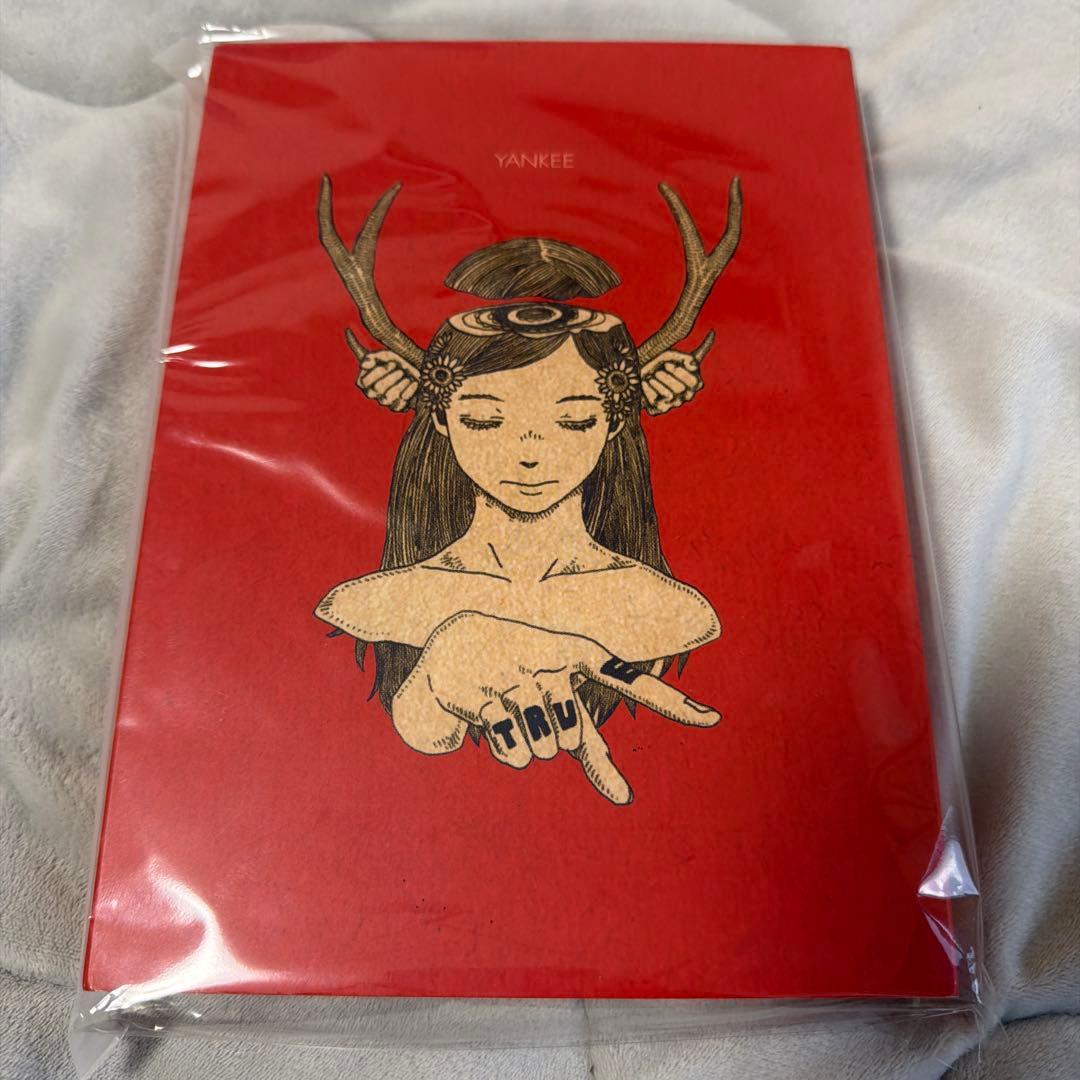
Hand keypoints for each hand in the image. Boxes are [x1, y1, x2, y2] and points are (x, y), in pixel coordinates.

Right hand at [391, 611, 719, 804]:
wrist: (458, 635)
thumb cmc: (525, 675)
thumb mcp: (561, 704)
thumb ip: (595, 751)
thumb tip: (626, 799)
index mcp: (583, 654)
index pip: (634, 681)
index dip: (672, 702)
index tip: (713, 719)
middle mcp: (555, 660)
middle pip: (569, 739)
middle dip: (549, 735)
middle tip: (530, 706)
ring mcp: (518, 674)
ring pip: (542, 750)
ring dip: (525, 744)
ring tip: (509, 708)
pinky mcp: (484, 694)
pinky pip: (512, 751)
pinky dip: (505, 749)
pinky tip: (492, 718)